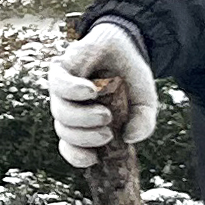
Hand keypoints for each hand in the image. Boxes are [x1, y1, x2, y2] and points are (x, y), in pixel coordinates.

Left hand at [47, 20, 160, 169]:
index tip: (94, 158)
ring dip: (81, 118)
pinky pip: (59, 84)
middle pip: (64, 131)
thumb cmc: (132, 80)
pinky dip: (73, 91)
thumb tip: (131, 138)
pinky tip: (90, 91)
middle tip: (107, 134)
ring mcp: (63, 90)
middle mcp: (70, 109)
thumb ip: (143, 124)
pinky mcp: (62, 69)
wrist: (129, 45)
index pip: (71, 147)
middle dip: (84, 138)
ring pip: (60, 112)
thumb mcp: (145, 105)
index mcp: (84, 125)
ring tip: (104, 115)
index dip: (78, 156)